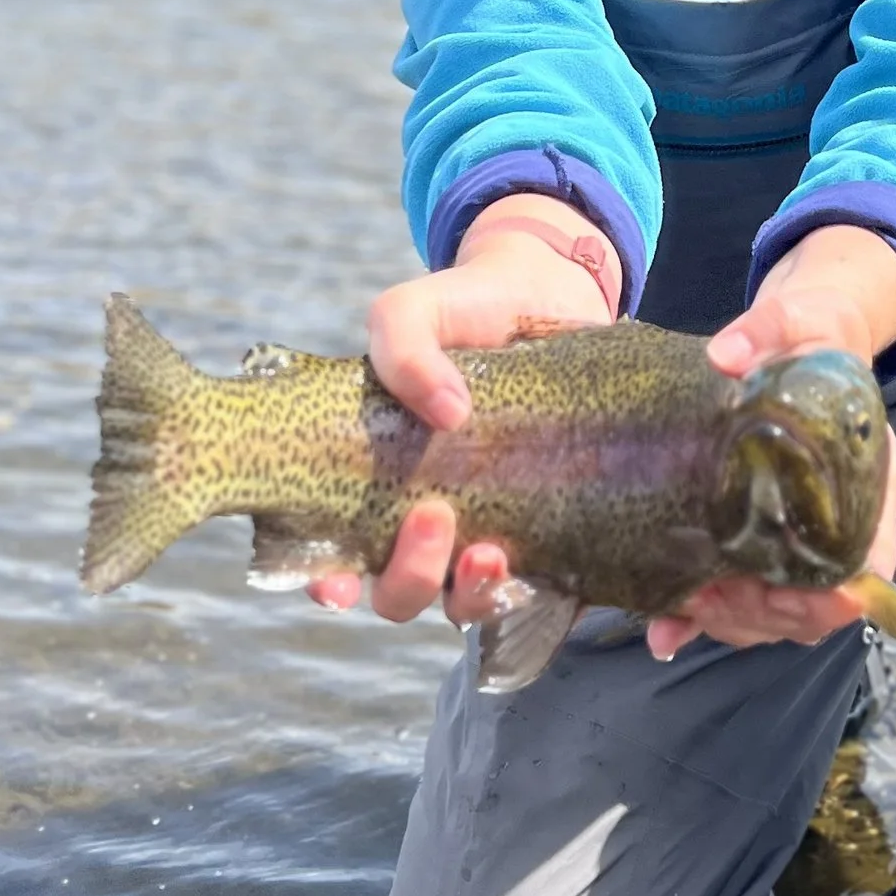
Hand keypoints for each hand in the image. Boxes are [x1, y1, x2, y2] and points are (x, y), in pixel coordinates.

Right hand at [307, 196, 619, 626]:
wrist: (547, 293)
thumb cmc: (464, 309)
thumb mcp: (416, 310)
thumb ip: (402, 345)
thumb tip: (446, 410)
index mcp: (377, 482)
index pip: (337, 557)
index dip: (325, 583)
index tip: (336, 580)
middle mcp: (430, 520)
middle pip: (401, 592)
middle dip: (409, 578)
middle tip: (433, 518)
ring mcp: (493, 529)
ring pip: (470, 602)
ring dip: (473, 594)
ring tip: (492, 553)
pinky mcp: (557, 529)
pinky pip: (554, 590)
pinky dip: (558, 601)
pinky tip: (570, 585)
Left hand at [646, 221, 895, 661]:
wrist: (800, 339)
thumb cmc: (814, 336)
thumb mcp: (801, 321)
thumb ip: (771, 329)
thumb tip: (725, 355)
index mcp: (870, 483)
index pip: (868, 565)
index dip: (829, 595)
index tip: (774, 588)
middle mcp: (841, 523)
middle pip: (814, 605)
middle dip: (760, 612)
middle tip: (705, 595)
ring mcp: (800, 539)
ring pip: (775, 613)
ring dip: (728, 620)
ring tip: (682, 604)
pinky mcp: (760, 542)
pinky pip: (739, 599)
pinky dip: (701, 620)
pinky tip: (665, 629)